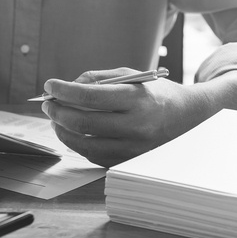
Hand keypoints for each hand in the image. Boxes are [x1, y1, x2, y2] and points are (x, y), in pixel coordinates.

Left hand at [40, 69, 205, 166]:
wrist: (188, 117)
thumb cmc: (156, 93)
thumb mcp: (132, 75)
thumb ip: (98, 79)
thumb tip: (66, 87)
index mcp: (138, 100)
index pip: (91, 97)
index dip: (64, 91)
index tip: (49, 85)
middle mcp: (137, 126)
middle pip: (84, 123)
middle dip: (58, 112)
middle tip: (48, 104)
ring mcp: (133, 148)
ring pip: (85, 145)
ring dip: (63, 131)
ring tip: (56, 118)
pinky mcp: (129, 162)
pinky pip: (95, 156)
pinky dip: (78, 143)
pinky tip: (73, 132)